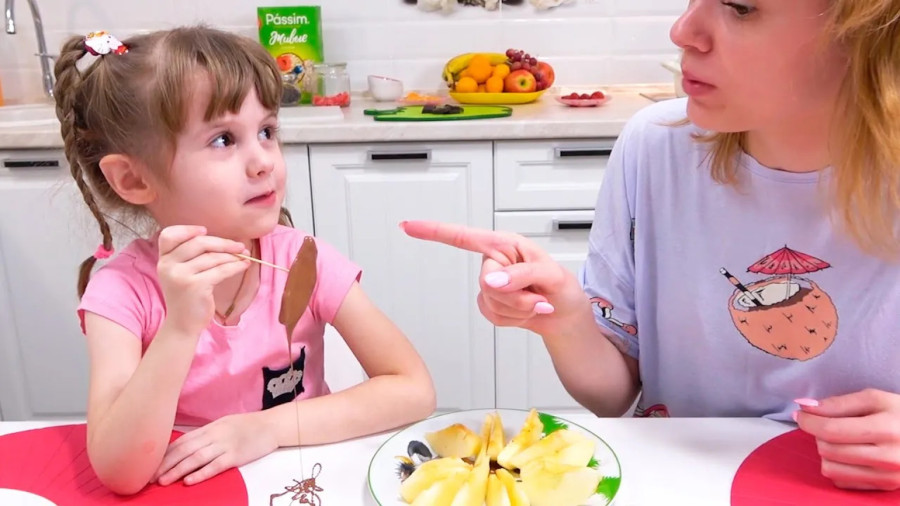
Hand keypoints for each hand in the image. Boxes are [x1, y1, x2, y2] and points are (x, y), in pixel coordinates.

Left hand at [154, 412, 277, 485]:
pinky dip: (201, 474)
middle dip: (166, 464)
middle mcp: (214, 435)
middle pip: (184, 450)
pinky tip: (189, 481)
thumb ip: (206, 436)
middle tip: (150, 478)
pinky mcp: (236, 456)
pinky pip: (215, 466)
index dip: (164, 454)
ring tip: (164, 481)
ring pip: (196, 458)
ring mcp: (225, 445)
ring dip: (178, 470)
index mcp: (209, 428)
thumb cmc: (247, 426)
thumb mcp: (223, 426)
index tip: (150, 466)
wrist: (271, 425)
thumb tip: (185, 448)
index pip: (181, 441)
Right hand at [156, 225, 248, 335]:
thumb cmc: (186, 296)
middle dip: (222, 243)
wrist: (183, 324)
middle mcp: (168, 266)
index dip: (187, 230)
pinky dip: (235, 266)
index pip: (169, 235)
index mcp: (163, 259)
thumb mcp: (180, 273)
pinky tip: (243, 265)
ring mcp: (180, 276)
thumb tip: (222, 240)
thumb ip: (190, 256)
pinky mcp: (195, 286)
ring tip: (244, 256)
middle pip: (198, 243)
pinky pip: (221, 270)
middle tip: (239, 245)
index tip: (205, 230)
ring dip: (232, 256)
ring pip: (212, 257)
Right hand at [400, 220, 590, 335]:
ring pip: (490, 302)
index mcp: (505, 245)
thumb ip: (521, 275)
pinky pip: (492, 316)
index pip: (464, 237)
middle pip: (485, 281)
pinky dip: (513, 319)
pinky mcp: (491, 304)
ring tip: (537, 303)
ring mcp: (492, 284)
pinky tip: (527, 312)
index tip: (408, 226)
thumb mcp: (551, 276)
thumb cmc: (563, 288)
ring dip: (517, 309)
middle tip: (537, 297)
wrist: (565, 317)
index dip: (435, 232)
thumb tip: (492, 281)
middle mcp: (495, 261)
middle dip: (514, 296)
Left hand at [794, 389, 899, 490]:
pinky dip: (837, 467)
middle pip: (828, 449)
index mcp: (887, 429)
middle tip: (824, 423)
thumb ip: (839, 403)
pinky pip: (841, 482)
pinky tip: (849, 454)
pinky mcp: (884, 488)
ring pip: (830, 469)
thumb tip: (806, 407)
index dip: (808, 421)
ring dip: (826, 452)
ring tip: (838, 439)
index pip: (832, 430)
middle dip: (818, 434)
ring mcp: (887, 477)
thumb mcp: (876, 399)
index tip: (800, 413)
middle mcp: (889, 458)